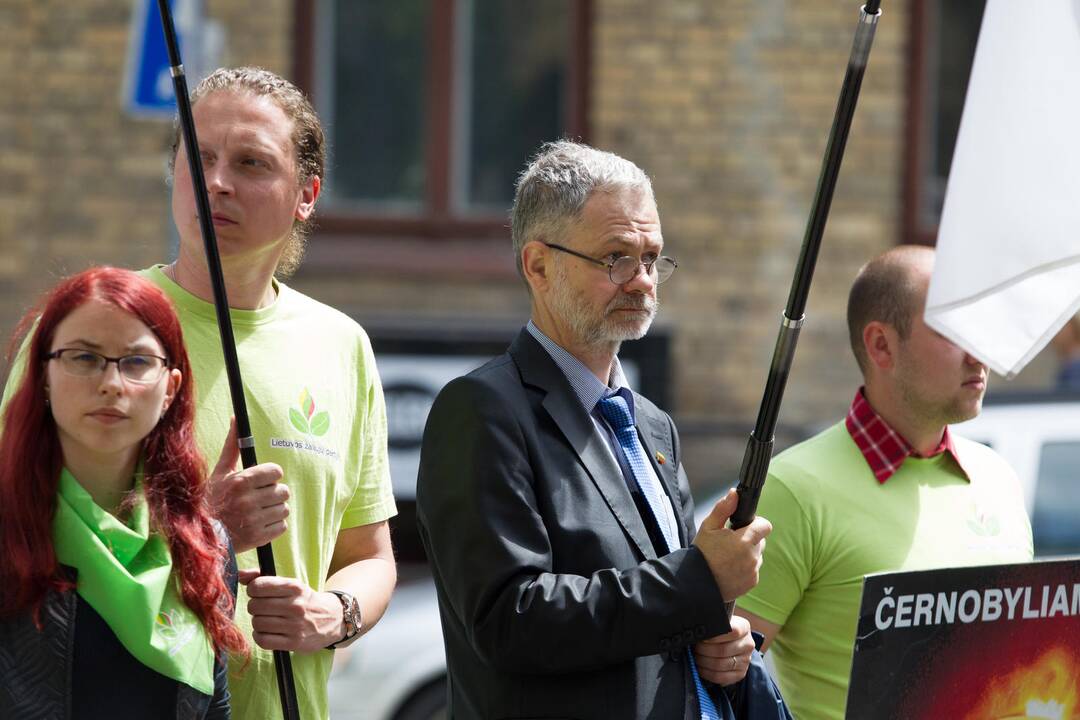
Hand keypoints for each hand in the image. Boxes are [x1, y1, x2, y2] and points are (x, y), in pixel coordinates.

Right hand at [209, 418, 289, 551]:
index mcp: (241, 481)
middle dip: (273, 494)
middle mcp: (249, 500)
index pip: (276, 472)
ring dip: (274, 510)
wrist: (201, 536)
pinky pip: (282, 526)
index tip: (261, 482)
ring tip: (258, 511)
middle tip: (258, 498)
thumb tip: (236, 418)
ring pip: (284, 508)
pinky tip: (259, 524)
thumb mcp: (220, 472)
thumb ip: (232, 446)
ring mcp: (254, 520)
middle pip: (283, 491)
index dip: (270, 477)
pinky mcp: (259, 537)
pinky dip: (273, 526)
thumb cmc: (212, 500)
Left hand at [239, 570, 343, 652]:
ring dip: (258, 622)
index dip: (253, 590)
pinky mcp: (294, 642)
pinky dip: (260, 636)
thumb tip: (239, 575)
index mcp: (294, 587)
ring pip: (257, 623)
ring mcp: (295, 625)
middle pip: (254, 606)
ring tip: (268, 620)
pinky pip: (262, 640)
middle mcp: (296, 605)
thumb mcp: (290, 585)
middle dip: (255, 607)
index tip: (259, 593)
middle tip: (263, 608)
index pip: (258, 586)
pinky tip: (268, 632)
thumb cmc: (304, 600)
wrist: (332, 619)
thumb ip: (262, 578)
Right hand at [692, 488, 771, 600]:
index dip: (756, 523)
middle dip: (749, 539)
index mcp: (744, 541)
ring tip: (728, 558)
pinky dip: (745, 568)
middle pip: (760, 541)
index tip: (745, 526)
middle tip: (730, 543)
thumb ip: (723, 509)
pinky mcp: (752, 582)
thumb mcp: (708, 527)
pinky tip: (730, 569)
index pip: (765, 526)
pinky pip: (753, 570)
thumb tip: (734, 494)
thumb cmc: (701, 554)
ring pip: (757, 556)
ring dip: (747, 554)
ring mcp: (753, 571)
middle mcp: (752, 557)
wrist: (695, 583)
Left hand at [693, 615, 754, 685]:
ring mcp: (745, 661)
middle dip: (703, 650)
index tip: (701, 636)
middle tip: (694, 648)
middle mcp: (748, 644)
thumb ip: (711, 621)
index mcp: (744, 627)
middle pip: (722, 650)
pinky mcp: (740, 674)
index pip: (732, 631)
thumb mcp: (719, 621)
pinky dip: (706, 673)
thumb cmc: (719, 631)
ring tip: (695, 657)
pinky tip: (700, 667)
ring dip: (703, 662)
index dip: (713, 635)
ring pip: (720, 664)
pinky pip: (720, 677)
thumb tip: (696, 623)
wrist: (730, 644)